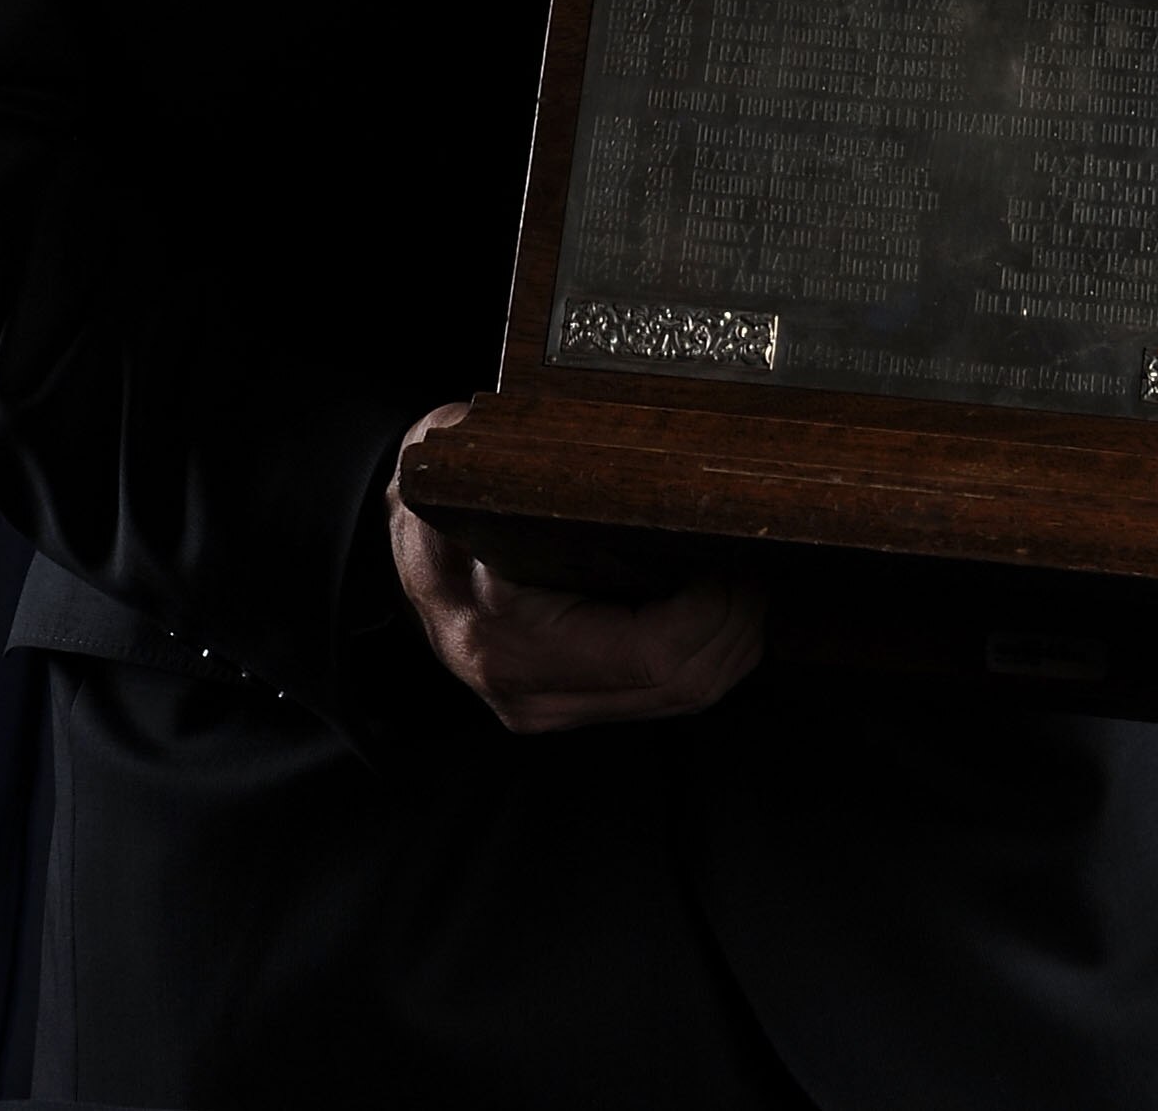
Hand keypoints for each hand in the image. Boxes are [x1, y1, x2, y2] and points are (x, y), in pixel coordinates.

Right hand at [385, 404, 766, 733]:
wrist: (401, 543)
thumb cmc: (442, 494)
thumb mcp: (473, 465)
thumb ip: (537, 462)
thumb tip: (627, 449)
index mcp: (507, 638)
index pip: (651, 656)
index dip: (715, 612)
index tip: (737, 556)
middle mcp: (528, 690)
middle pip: (680, 687)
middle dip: (737, 626)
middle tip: (756, 560)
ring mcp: (548, 707)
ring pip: (680, 700)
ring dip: (730, 643)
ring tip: (744, 578)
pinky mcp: (566, 704)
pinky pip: (660, 696)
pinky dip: (704, 654)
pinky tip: (716, 606)